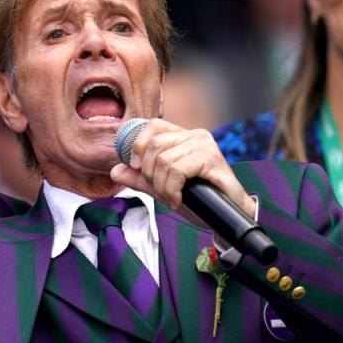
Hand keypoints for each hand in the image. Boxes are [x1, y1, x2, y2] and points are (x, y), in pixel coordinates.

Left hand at [109, 118, 254, 215]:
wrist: (228, 217)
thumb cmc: (199, 199)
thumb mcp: (162, 188)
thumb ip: (140, 179)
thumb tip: (115, 170)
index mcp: (183, 136)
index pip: (152, 126)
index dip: (138, 145)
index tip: (136, 168)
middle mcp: (195, 135)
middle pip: (154, 146)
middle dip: (149, 174)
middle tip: (161, 192)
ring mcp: (205, 145)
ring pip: (164, 161)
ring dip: (162, 186)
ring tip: (172, 198)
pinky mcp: (212, 159)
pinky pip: (178, 171)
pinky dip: (172, 189)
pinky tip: (178, 199)